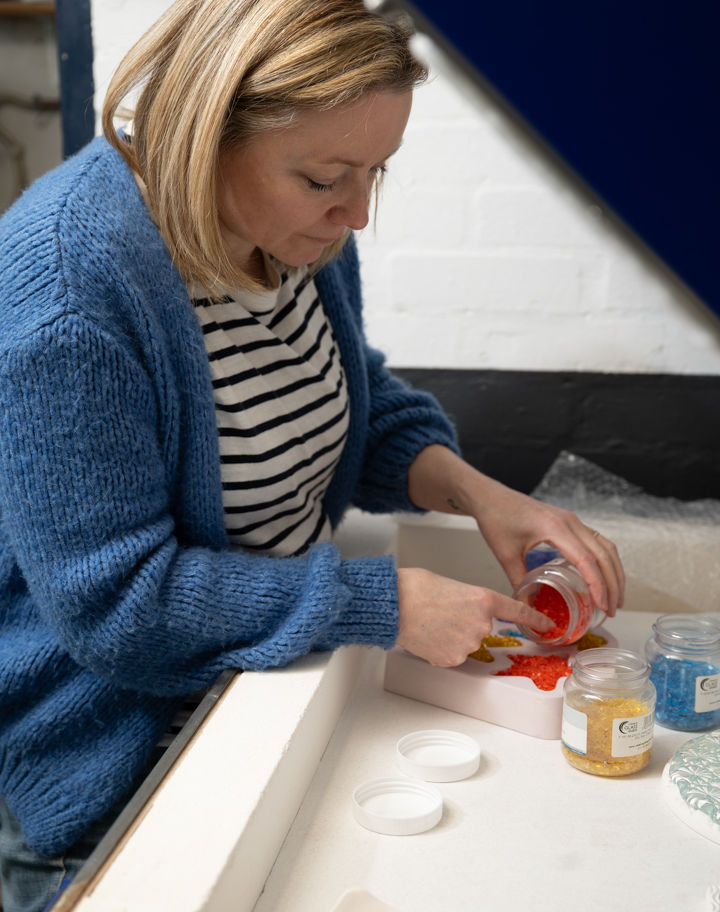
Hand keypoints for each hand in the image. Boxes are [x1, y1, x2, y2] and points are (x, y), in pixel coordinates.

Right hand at [396, 567, 553, 666]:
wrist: (393, 604)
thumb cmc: (415, 588)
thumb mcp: (453, 586)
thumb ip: (470, 602)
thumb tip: (469, 613)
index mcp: (483, 599)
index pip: (517, 612)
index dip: (534, 620)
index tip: (548, 626)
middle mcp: (481, 623)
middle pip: (482, 628)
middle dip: (465, 623)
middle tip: (442, 613)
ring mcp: (468, 644)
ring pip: (466, 643)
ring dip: (452, 636)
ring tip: (431, 623)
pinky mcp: (453, 659)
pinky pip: (452, 655)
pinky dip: (441, 648)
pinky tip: (428, 636)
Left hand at [407, 446, 624, 617]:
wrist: (490, 496)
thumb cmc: (496, 519)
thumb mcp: (505, 555)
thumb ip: (519, 583)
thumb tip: (528, 610)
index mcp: (555, 528)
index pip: (586, 560)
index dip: (598, 585)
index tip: (602, 606)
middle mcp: (570, 522)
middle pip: (603, 555)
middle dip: (613, 584)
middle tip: (612, 610)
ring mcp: (573, 520)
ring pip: (605, 547)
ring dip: (615, 572)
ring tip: (615, 598)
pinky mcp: (570, 522)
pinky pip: (597, 541)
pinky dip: (606, 560)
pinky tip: (605, 577)